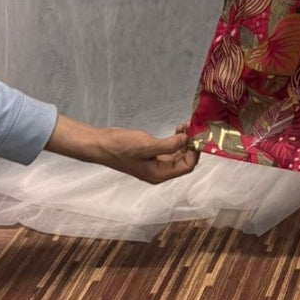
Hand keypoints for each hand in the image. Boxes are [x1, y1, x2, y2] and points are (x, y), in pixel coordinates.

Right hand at [47, 114, 200, 183]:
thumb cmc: (123, 147)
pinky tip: (177, 129)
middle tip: (193, 126)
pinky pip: (169, 149)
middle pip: (184, 160)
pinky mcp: (151, 154)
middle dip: (191, 144)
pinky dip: (176, 139)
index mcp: (159, 174)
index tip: (197, 134)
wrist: (102, 144)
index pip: (187, 166)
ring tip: (184, 124)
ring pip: (178, 153)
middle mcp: (160, 171)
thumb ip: (169, 145)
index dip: (195, 152)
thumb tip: (187, 140)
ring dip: (184, 140)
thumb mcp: (147, 145)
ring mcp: (155, 162)